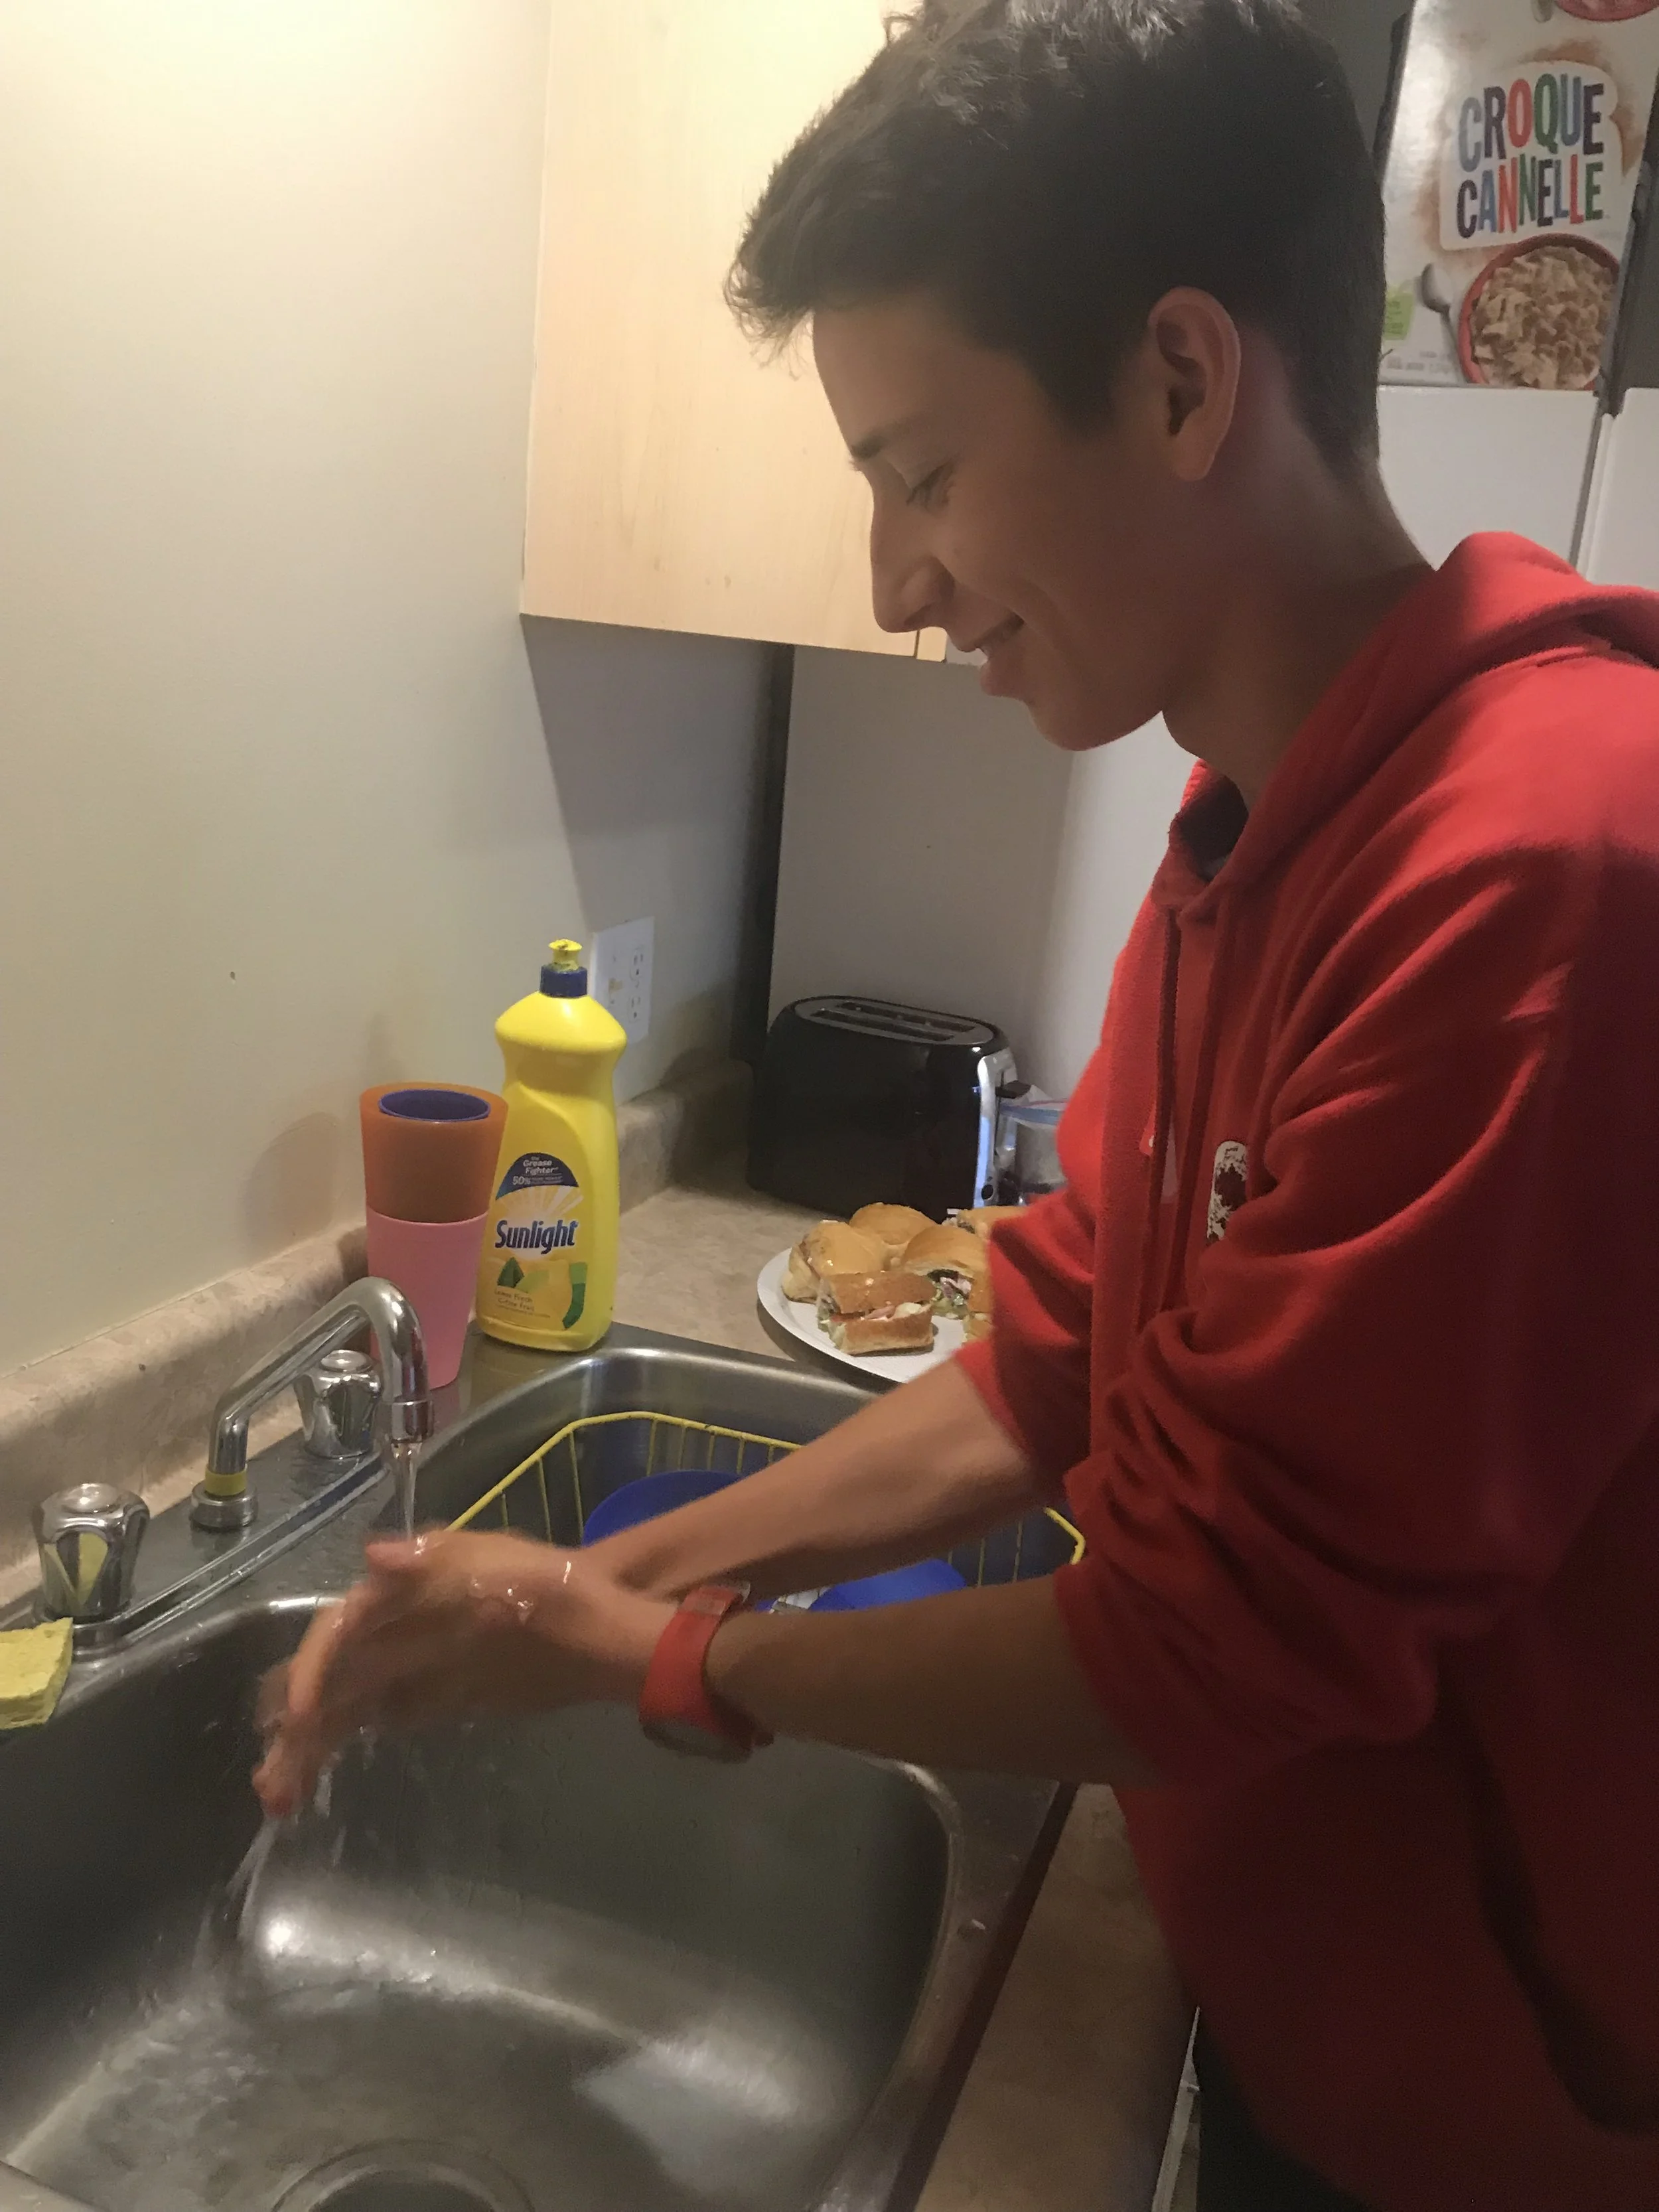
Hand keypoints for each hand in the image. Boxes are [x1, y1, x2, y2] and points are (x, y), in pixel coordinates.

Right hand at [252, 1530, 670, 1817]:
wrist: (605, 1629)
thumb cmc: (555, 1586)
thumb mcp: (501, 1562)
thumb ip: (434, 1559)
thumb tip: (371, 1554)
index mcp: (404, 1589)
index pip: (336, 1630)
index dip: (309, 1671)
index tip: (296, 1719)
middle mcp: (398, 1625)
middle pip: (330, 1676)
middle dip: (294, 1726)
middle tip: (270, 1783)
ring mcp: (414, 1664)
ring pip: (344, 1705)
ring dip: (308, 1746)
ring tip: (280, 1798)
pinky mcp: (434, 1698)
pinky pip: (376, 1721)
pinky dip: (343, 1747)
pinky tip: (313, 1784)